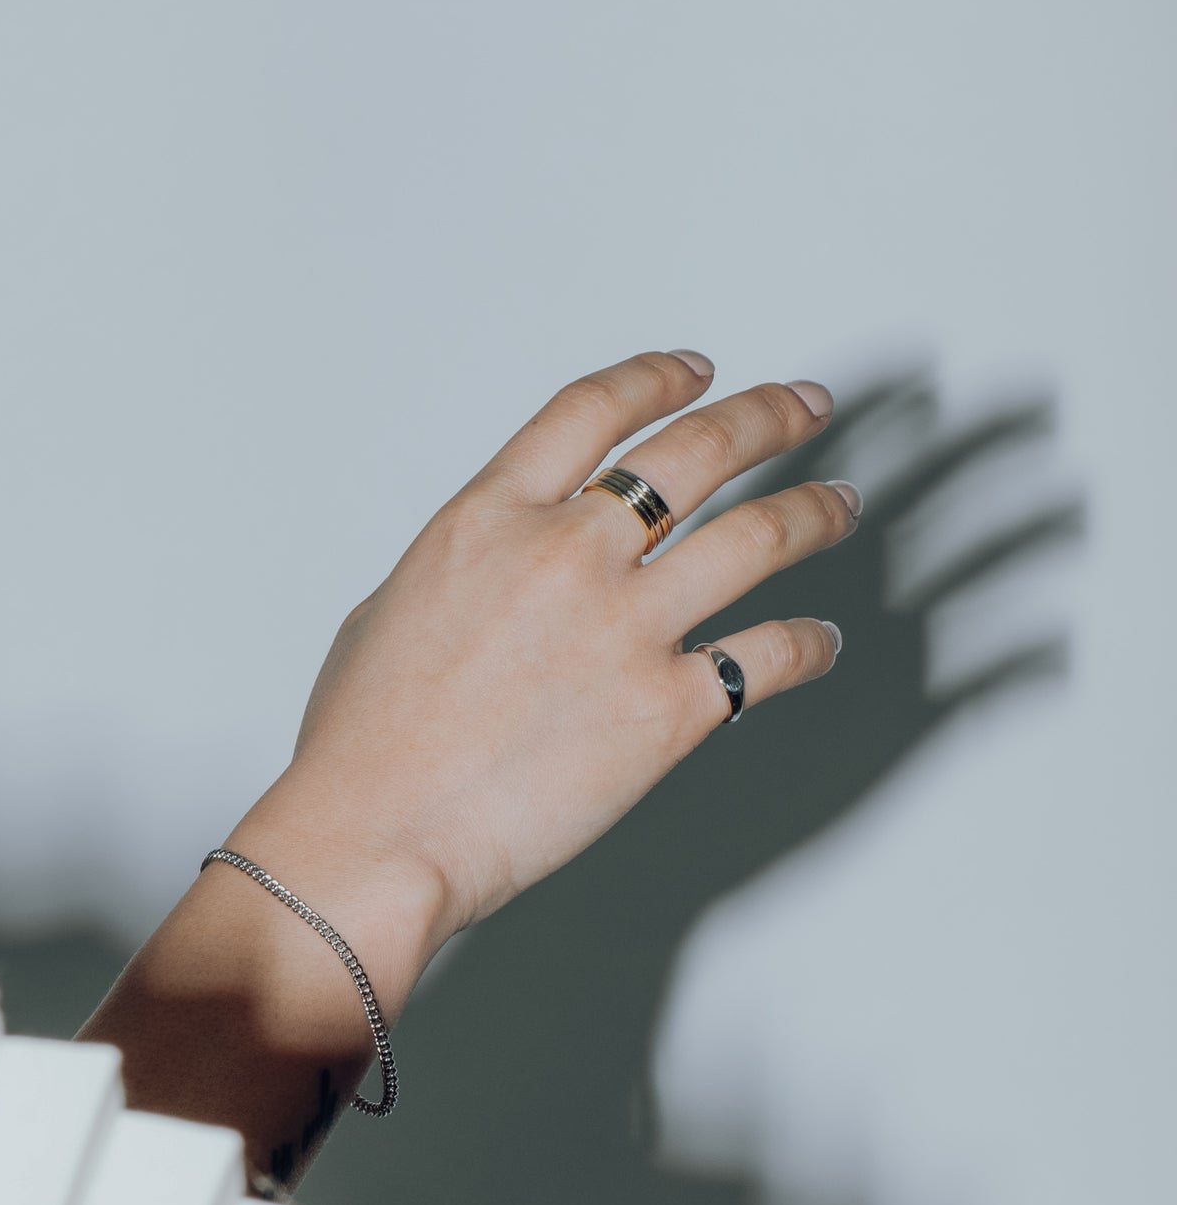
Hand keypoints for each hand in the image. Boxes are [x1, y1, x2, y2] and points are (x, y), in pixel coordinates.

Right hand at [232, 349, 859, 985]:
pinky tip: (824, 640)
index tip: (700, 370)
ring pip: (758, 536)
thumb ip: (469, 566)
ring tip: (840, 504)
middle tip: (807, 407)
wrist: (377, 835)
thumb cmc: (364, 739)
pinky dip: (810, 643)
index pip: (595, 410)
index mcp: (491, 517)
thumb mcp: (391, 607)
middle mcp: (568, 553)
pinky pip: (769, 657)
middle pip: (697, 449)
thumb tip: (505, 563)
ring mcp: (625, 629)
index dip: (659, 377)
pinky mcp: (667, 711)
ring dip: (814, 511)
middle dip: (766, 416)